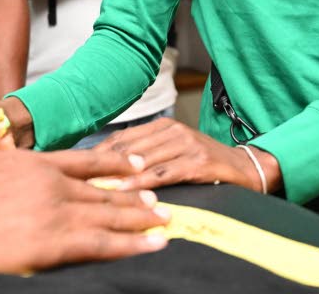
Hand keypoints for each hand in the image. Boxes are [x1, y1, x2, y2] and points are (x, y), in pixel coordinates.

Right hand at [0, 149, 168, 271]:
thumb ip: (11, 170)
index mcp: (37, 165)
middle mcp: (54, 185)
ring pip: (110, 215)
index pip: (86, 162)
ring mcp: (57, 214)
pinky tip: (153, 244)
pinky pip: (103, 244)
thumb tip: (15, 177)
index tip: (137, 165)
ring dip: (140, 219)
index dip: (115, 165)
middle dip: (135, 197)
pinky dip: (131, 244)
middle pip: (104, 191)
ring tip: (165, 220)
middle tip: (160, 200)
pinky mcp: (55, 244)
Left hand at [94, 118, 280, 193]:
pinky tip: (127, 192)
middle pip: (127, 148)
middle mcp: (173, 130)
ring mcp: (186, 144)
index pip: (121, 139)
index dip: (96, 155)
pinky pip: (165, 172)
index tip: (73, 170)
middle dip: (101, 167)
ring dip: (118, 176)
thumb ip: (145, 156)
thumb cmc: (203, 164)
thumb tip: (104, 170)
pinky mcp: (198, 161)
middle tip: (76, 182)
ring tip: (94, 189)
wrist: (246, 168)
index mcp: (162, 126)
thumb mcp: (172, 154)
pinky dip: (144, 182)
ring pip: (143, 160)